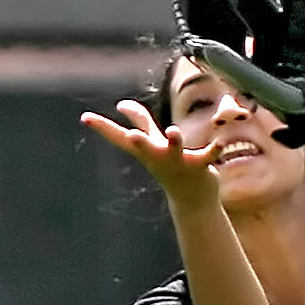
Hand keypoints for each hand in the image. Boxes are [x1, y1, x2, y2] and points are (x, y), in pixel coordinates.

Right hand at [81, 100, 221, 208]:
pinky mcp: (198, 167)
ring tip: (173, 131)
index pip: (120, 138)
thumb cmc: (170, 166)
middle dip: (138, 141)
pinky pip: (207, 157)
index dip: (103, 127)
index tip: (84, 117)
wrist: (191, 200)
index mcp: (145, 150)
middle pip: (145, 148)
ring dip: (173, 142)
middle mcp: (157, 157)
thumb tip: (122, 104)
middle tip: (130, 136)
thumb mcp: (152, 143)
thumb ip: (140, 121)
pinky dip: (213, 150)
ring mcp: (177, 163)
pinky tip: (220, 143)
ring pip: (174, 152)